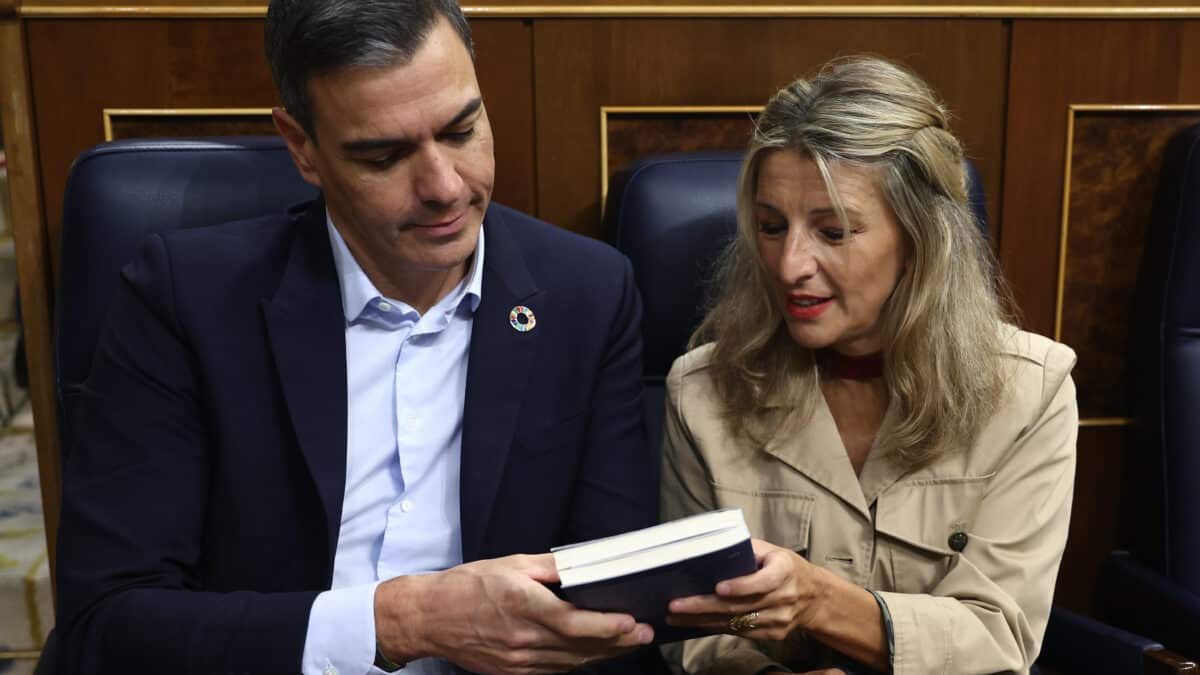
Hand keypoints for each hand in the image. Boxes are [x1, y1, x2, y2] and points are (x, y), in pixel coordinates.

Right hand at [374, 553, 653, 673]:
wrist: (429, 618)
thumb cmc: (467, 585)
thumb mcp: (510, 563)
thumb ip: (549, 567)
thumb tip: (582, 565)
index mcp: (521, 604)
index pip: (573, 622)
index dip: (606, 626)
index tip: (632, 621)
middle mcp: (522, 638)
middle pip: (579, 646)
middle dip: (616, 642)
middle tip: (645, 633)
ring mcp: (517, 661)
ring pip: (571, 662)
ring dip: (602, 654)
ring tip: (628, 642)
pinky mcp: (512, 673)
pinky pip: (555, 670)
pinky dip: (578, 661)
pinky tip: (593, 652)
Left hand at [666, 538, 827, 641]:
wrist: (813, 596)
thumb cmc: (783, 566)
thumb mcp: (771, 550)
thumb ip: (745, 549)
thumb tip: (709, 548)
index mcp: (784, 571)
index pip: (764, 581)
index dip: (741, 586)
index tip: (718, 587)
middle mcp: (784, 597)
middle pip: (741, 606)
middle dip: (704, 606)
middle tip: (676, 605)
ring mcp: (779, 619)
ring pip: (736, 623)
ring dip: (702, 621)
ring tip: (675, 616)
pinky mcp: (772, 634)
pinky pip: (739, 633)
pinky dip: (714, 628)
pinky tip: (693, 624)